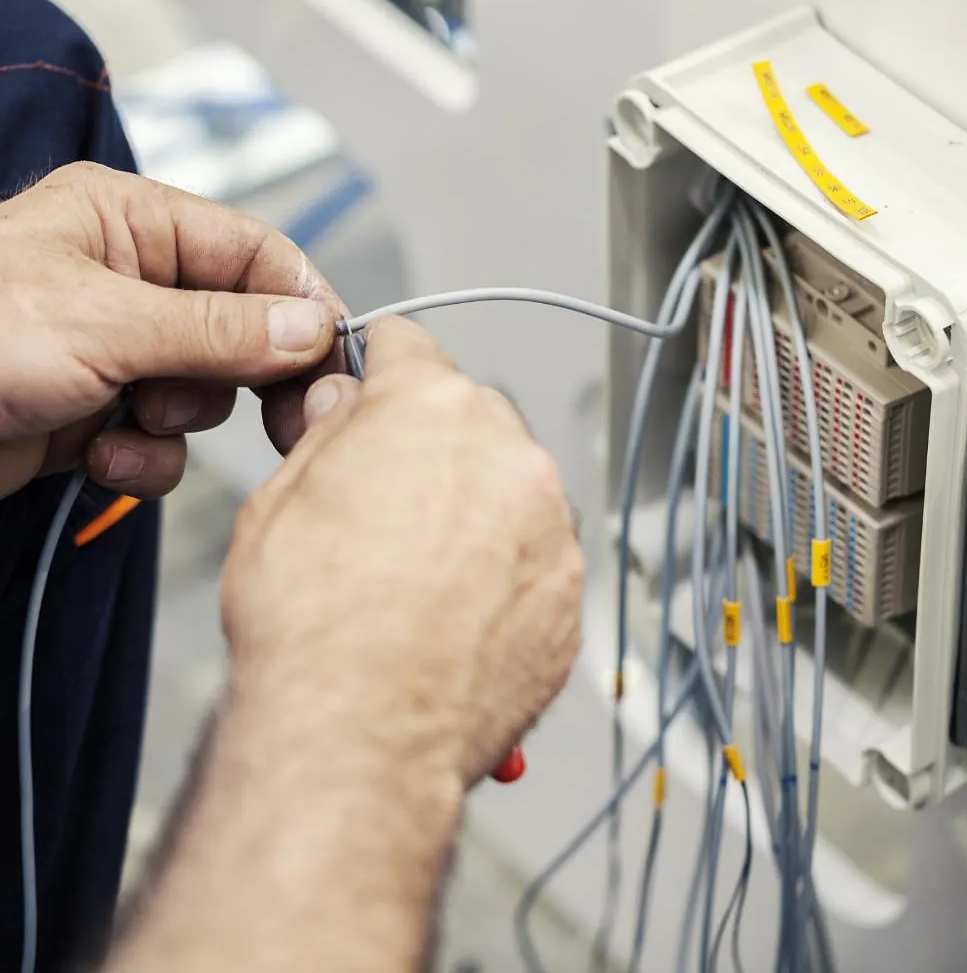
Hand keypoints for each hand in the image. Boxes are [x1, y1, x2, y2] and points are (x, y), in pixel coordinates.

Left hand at [0, 162, 345, 498]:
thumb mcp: (102, 323)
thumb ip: (217, 328)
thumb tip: (312, 329)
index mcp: (132, 225)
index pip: (255, 253)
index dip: (303, 303)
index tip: (335, 358)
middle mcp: (133, 281)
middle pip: (244, 326)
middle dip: (254, 376)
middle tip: (293, 421)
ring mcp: (118, 350)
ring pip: (209, 391)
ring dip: (182, 419)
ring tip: (131, 418)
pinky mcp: (103, 410)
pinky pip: (166, 437)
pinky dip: (147, 456)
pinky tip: (102, 456)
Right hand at [220, 317, 583, 788]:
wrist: (360, 735)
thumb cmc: (311, 628)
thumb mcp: (279, 502)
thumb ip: (329, 434)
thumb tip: (349, 406)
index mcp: (431, 409)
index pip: (408, 348)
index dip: (379, 364)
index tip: (377, 380)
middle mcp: (506, 454)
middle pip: (471, 420)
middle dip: (433, 446)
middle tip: (388, 503)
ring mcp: (549, 524)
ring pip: (511, 491)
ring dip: (476, 513)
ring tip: (419, 576)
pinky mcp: (570, 592)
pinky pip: (537, 558)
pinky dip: (506, 573)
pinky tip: (456, 614)